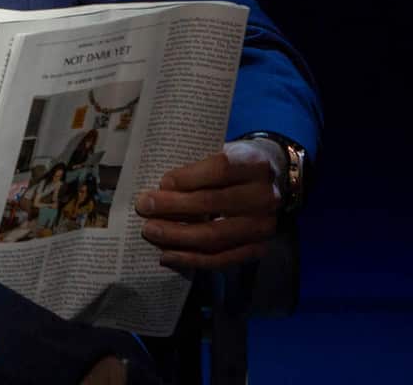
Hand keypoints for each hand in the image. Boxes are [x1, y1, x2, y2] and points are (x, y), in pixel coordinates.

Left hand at [135, 138, 281, 270]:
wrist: (269, 185)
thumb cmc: (232, 168)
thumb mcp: (220, 153)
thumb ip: (196, 168)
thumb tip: (159, 189)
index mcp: (255, 164)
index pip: (220, 169)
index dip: (188, 177)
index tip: (162, 182)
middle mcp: (265, 196)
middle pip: (213, 203)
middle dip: (173, 206)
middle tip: (143, 207)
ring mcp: (264, 226)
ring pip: (215, 235)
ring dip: (177, 235)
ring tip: (150, 231)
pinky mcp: (259, 249)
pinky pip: (222, 259)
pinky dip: (192, 259)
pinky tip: (168, 255)